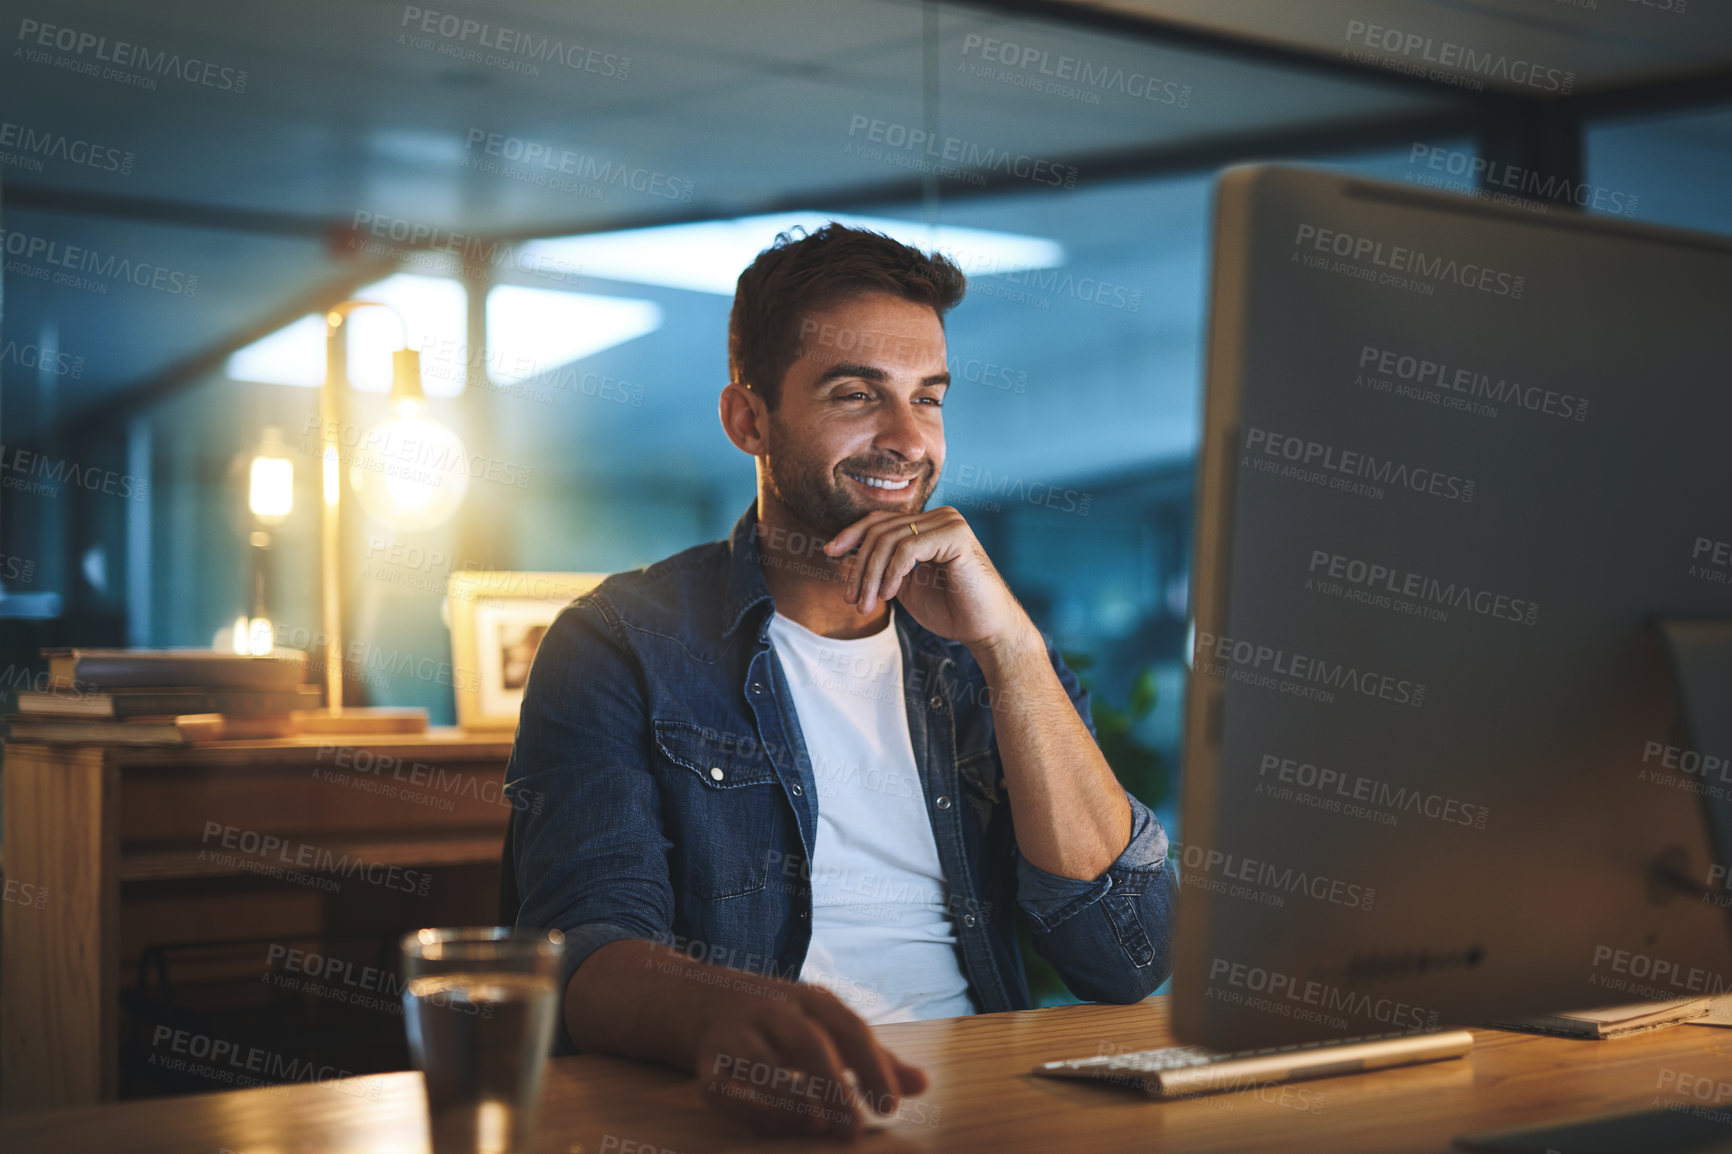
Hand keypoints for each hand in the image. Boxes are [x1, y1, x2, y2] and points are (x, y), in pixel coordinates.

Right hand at [695, 982, 928, 1139]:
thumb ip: (873, 1059)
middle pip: (807, 1043)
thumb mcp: (829, 1028)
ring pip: (761, 1064)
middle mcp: (773, 1009)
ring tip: (816, 1124)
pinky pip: (722, 1089)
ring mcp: (736, 1033)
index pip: (850, 1028)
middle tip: (853, 1128)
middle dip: (833, 1086)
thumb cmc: (786, 1022)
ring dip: (790, 1097)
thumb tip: (924, 1084)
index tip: (890, 1107)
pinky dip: (748, 1108)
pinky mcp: (706, 1062)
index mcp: (811, 999)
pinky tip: (775, 1126)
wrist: (707, 999)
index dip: (872, 1067)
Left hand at [824, 506, 1035, 654]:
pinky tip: (890, 595)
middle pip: (880, 530)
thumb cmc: (949, 610)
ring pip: (889, 540)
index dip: (851, 534)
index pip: (879, 520)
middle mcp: (939, 516)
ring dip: (871, 576)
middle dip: (859, 567)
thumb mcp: (904, 584)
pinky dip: (892, 573)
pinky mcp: (956, 535)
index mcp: (928, 523)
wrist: (985, 630)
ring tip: (867, 605)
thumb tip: (840, 554)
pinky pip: (908, 548)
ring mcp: (949, 522)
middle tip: (852, 600)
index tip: (829, 553)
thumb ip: (881, 566)